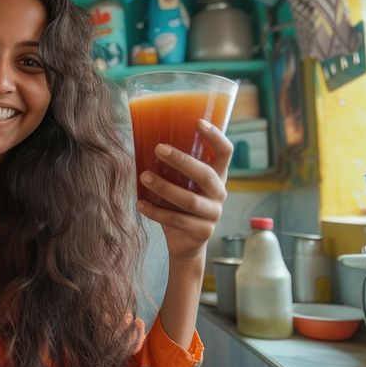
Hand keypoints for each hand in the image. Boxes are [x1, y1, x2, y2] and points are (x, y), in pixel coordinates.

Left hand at [136, 119, 232, 261]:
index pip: (225, 152)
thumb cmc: (178, 205)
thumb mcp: (178, 184)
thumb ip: (170, 168)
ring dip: (165, 187)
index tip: (198, 122)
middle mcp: (219, 193)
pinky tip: (140, 204)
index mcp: (217, 176)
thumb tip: (141, 140)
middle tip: (158, 149)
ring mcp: (213, 214)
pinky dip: (156, 212)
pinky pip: (177, 220)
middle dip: (181, 160)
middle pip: (206, 174)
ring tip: (144, 177)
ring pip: (190, 200)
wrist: (184, 243)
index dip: (215, 137)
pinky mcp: (202, 232)